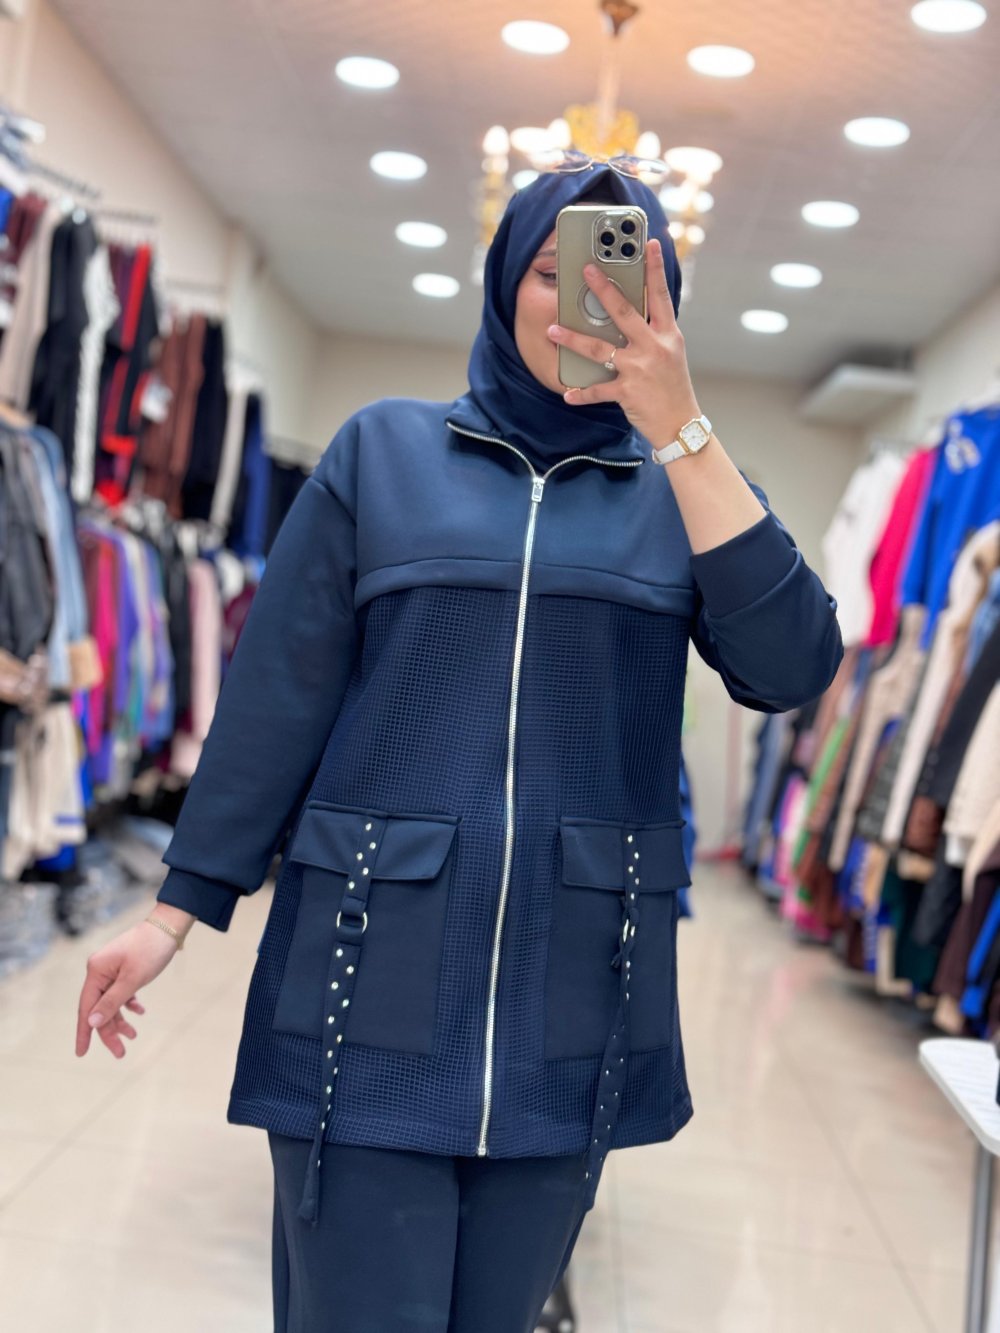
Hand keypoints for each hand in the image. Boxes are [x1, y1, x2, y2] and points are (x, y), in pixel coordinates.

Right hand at [75, 920, 178, 1059]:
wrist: (169, 926)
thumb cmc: (151, 950)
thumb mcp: (132, 979)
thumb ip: (112, 1002)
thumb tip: (91, 1022)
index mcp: (96, 971)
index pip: (86, 1007)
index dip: (84, 1032)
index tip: (81, 1053)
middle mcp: (100, 970)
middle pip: (99, 1008)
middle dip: (108, 1031)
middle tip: (120, 1053)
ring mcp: (111, 969)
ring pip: (111, 1002)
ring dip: (120, 1020)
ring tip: (133, 1035)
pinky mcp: (124, 969)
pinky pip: (121, 993)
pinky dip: (129, 1003)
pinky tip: (140, 1011)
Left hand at [547, 238, 700, 449]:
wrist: (681, 425)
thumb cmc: (673, 387)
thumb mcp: (671, 354)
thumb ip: (653, 333)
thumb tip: (625, 315)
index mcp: (668, 335)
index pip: (661, 295)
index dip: (655, 268)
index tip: (650, 244)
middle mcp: (654, 347)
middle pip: (625, 312)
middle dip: (603, 289)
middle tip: (586, 270)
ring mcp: (640, 369)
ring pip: (600, 349)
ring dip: (573, 339)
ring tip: (552, 329)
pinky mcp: (628, 392)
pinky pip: (598, 390)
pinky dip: (581, 393)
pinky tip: (567, 393)